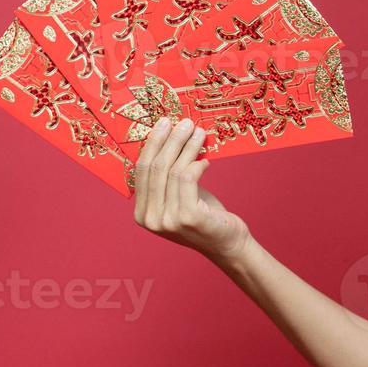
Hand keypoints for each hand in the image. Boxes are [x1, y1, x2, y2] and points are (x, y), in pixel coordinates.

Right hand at [132, 117, 251, 263]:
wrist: (226, 244)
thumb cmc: (203, 215)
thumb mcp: (178, 195)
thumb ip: (168, 176)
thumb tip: (170, 136)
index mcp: (141, 213)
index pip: (141, 170)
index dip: (153, 144)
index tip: (164, 123)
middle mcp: (150, 218)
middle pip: (156, 167)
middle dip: (171, 140)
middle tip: (184, 122)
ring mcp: (168, 220)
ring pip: (173, 170)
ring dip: (188, 147)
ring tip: (199, 133)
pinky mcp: (188, 217)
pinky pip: (188, 178)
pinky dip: (197, 164)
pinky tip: (206, 160)